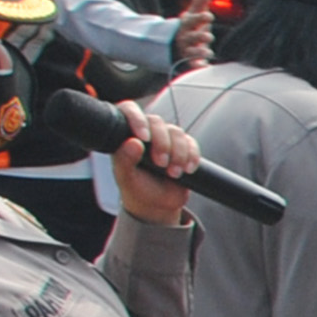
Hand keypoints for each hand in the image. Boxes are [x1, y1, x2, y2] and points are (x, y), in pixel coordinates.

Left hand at [106, 103, 196, 226]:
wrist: (157, 205)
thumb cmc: (136, 190)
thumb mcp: (126, 178)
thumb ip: (125, 159)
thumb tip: (133, 142)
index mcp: (126, 135)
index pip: (129, 111)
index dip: (137, 119)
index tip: (144, 138)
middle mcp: (146, 133)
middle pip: (157, 122)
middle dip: (163, 144)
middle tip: (161, 164)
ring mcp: (165, 139)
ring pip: (177, 132)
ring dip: (178, 153)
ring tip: (173, 174)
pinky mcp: (183, 147)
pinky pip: (191, 143)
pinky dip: (192, 156)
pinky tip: (187, 169)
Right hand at [170, 1, 214, 73]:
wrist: (174, 46)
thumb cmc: (190, 29)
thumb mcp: (193, 16)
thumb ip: (199, 5)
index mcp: (187, 25)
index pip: (192, 20)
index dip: (199, 18)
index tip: (209, 16)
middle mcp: (185, 38)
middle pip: (190, 37)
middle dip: (199, 36)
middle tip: (208, 36)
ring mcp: (186, 51)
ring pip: (190, 52)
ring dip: (198, 52)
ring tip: (208, 52)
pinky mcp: (189, 63)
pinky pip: (192, 66)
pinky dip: (197, 67)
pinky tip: (204, 67)